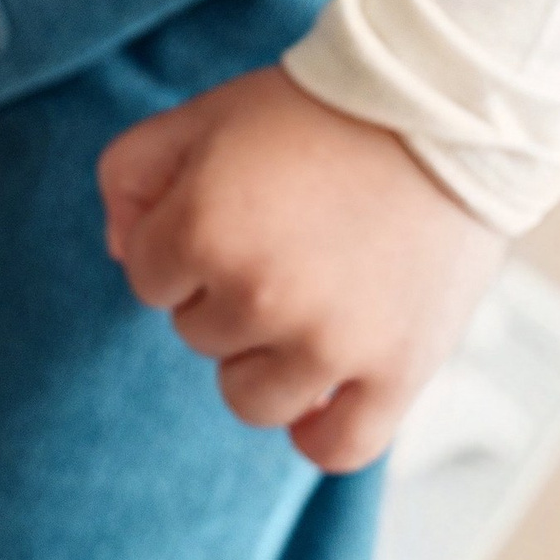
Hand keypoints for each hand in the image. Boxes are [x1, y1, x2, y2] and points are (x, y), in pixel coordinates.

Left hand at [98, 64, 503, 472]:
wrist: (441, 111)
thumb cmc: (315, 111)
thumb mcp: (202, 115)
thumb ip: (130, 173)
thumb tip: (118, 251)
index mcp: (203, 228)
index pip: (146, 277)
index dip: (178, 241)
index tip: (226, 209)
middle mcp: (260, 296)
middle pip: (196, 334)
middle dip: (221, 290)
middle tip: (278, 238)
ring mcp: (330, 344)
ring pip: (250, 398)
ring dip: (262, 357)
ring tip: (303, 299)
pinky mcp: (396, 373)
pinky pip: (335, 449)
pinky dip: (320, 429)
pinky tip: (322, 387)